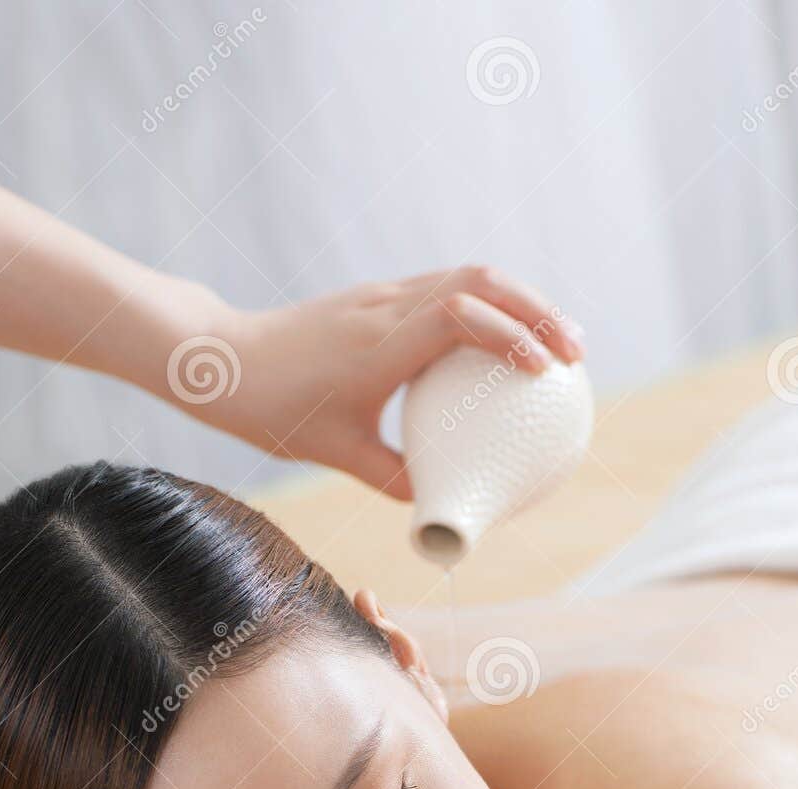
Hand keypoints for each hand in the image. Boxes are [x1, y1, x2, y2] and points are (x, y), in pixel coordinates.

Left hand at [163, 266, 583, 497]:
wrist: (223, 361)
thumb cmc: (275, 410)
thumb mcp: (336, 453)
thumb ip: (393, 478)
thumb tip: (441, 504)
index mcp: (377, 344)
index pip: (457, 316)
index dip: (509, 334)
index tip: (543, 370)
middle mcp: (386, 307)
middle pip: (479, 280)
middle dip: (536, 310)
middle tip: (575, 353)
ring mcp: (383, 294)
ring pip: (467, 274)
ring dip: (519, 300)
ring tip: (558, 341)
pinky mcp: (379, 296)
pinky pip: (447, 285)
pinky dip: (489, 303)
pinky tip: (508, 335)